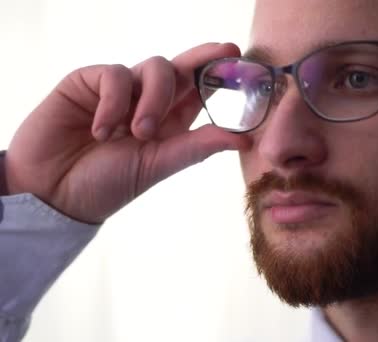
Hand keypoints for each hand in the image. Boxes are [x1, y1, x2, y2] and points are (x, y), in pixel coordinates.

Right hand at [4, 43, 248, 222]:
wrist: (52, 193)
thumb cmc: (106, 184)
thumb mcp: (158, 165)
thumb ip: (197, 147)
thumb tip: (245, 139)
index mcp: (168, 123)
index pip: (198, 91)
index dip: (218, 73)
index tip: (238, 58)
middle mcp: (146, 102)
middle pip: (181, 69)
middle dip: (204, 58)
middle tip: (225, 50)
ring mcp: (119, 91)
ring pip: (154, 68)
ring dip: (153, 99)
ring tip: (138, 133)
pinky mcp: (88, 82)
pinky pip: (115, 75)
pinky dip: (114, 102)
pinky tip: (102, 130)